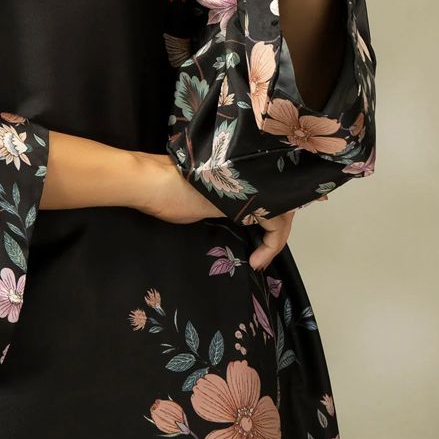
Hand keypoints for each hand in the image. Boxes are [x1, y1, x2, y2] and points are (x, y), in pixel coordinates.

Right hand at [132, 153, 294, 267]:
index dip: (274, 214)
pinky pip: (276, 224)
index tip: (261, 243)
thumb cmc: (167, 192)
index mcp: (239, 177)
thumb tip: (230, 216)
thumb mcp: (201, 201)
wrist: (154, 183)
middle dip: (279, 230)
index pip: (270, 193)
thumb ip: (222, 205)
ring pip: (284, 212)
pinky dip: (272, 246)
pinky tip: (257, 261)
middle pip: (283, 200)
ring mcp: (251, 186)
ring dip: (276, 241)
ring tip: (261, 260)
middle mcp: (249, 178)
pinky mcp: (250, 201)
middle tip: (262, 255)